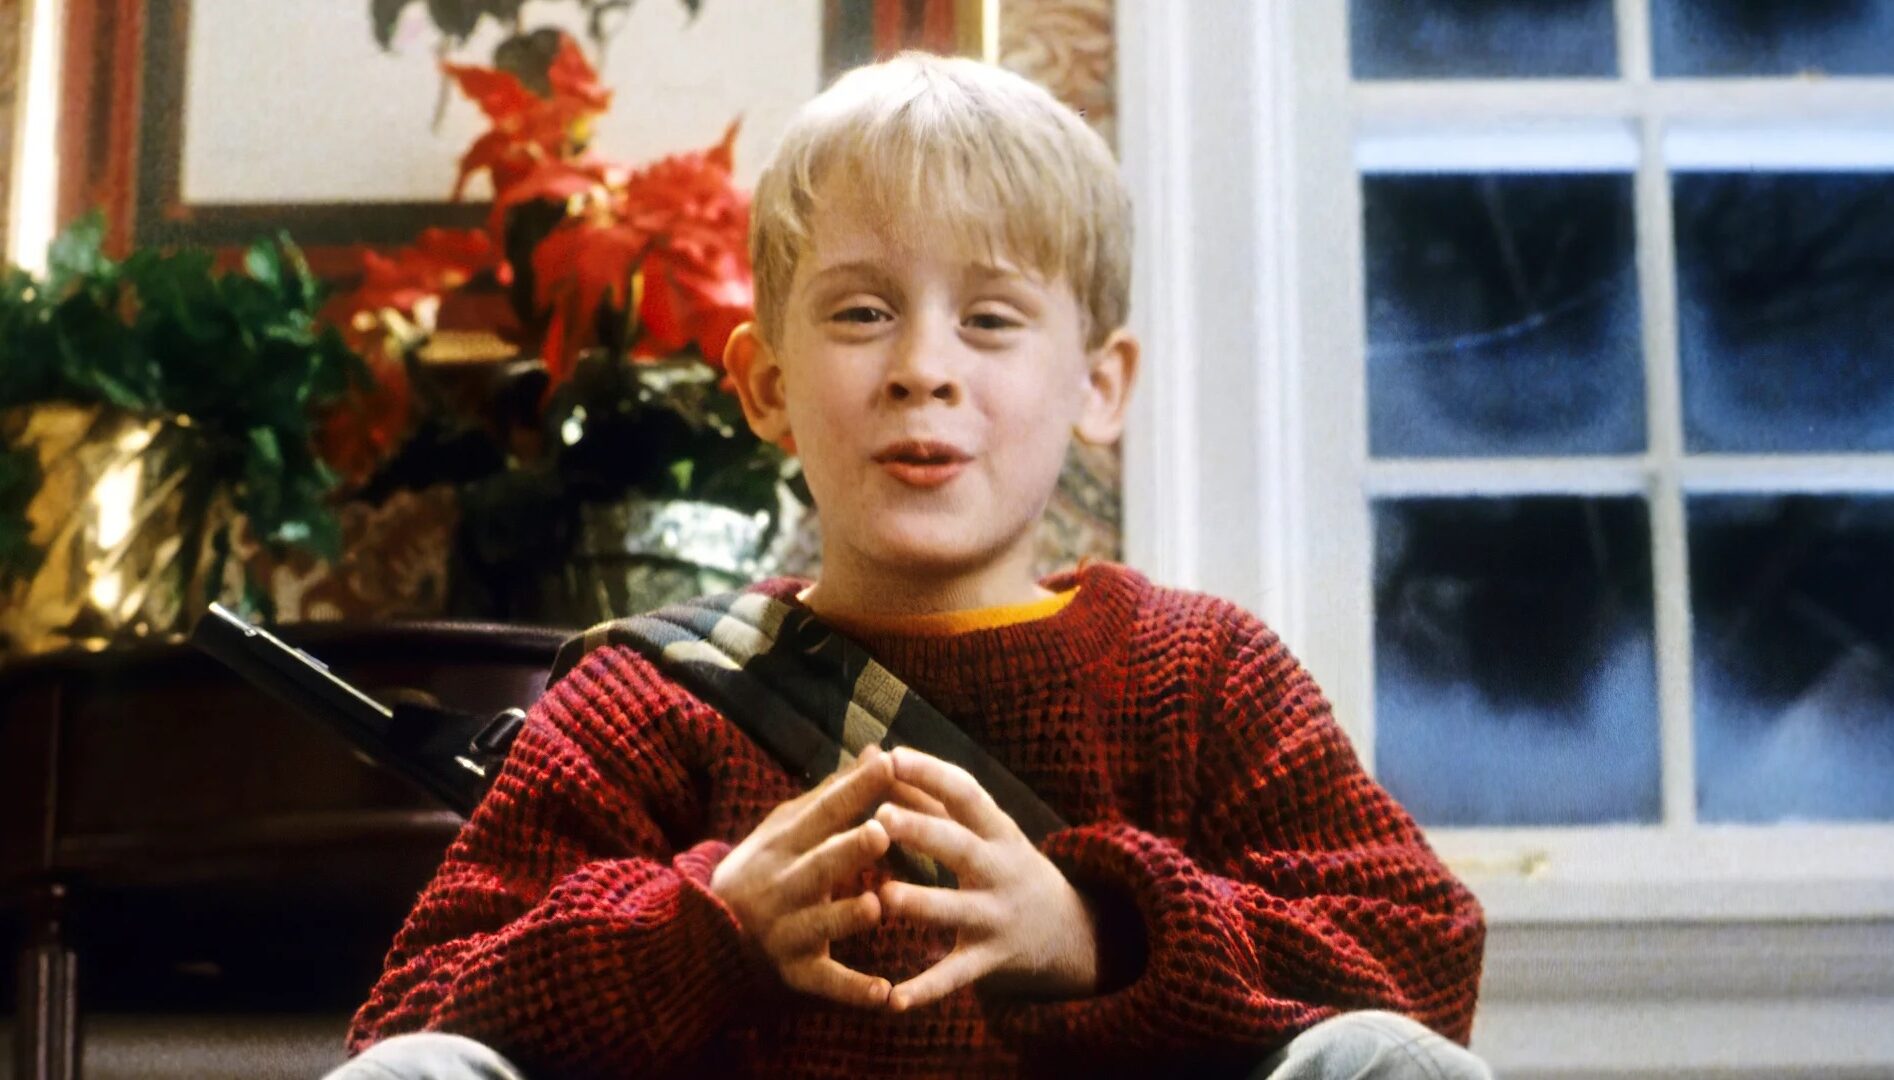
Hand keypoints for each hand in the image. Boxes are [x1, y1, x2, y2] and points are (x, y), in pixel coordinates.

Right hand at [710, 746, 896, 1007]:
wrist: (701, 942)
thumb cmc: (761, 873)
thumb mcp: (783, 830)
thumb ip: (831, 796)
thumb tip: (874, 751)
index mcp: (780, 846)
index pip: (820, 814)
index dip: (853, 791)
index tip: (887, 764)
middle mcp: (780, 887)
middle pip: (816, 867)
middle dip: (846, 851)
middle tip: (881, 832)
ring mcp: (784, 933)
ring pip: (817, 925)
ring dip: (845, 917)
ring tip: (876, 907)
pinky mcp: (793, 975)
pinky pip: (824, 983)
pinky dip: (853, 990)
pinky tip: (885, 994)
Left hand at [872, 748, 1098, 1011]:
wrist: (1066, 932)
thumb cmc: (1001, 866)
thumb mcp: (983, 831)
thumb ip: (930, 798)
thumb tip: (876, 755)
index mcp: (997, 830)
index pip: (966, 793)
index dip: (930, 773)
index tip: (892, 757)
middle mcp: (1000, 870)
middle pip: (961, 847)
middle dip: (923, 831)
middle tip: (880, 817)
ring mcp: (996, 916)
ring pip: (956, 911)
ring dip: (921, 903)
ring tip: (884, 896)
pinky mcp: (989, 960)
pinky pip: (955, 975)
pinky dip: (926, 989)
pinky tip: (893, 1000)